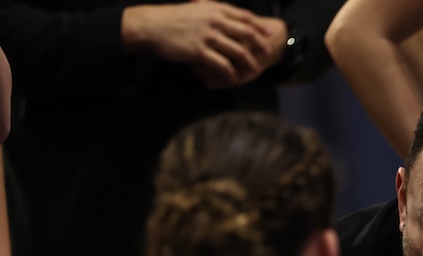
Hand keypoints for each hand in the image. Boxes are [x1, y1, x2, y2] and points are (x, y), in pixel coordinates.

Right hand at [123, 1, 271, 87]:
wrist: (152, 26)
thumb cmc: (173, 18)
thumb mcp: (197, 9)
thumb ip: (213, 11)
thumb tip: (227, 14)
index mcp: (215, 9)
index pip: (245, 17)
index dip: (260, 26)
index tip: (270, 34)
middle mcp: (215, 21)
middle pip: (247, 34)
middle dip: (260, 44)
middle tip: (268, 53)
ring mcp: (208, 37)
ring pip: (238, 51)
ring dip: (248, 62)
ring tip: (254, 69)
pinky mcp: (200, 52)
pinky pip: (222, 65)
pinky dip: (230, 72)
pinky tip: (233, 78)